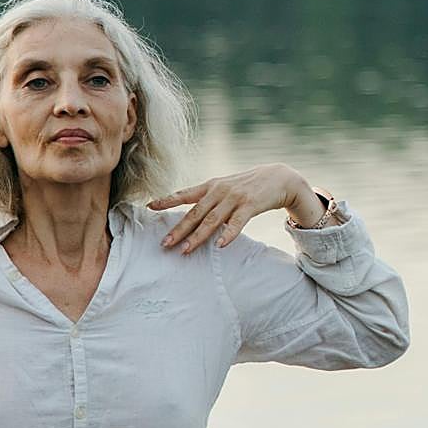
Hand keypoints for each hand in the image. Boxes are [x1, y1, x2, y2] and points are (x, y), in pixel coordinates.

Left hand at [148, 163, 310, 253]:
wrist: (278, 177)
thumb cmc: (247, 185)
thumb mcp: (225, 187)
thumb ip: (208, 199)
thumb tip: (189, 215)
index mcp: (210, 186)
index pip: (184, 194)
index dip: (166, 201)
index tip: (149, 207)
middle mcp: (219, 190)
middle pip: (195, 213)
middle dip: (178, 229)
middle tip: (164, 243)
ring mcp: (234, 198)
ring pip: (212, 220)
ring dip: (198, 236)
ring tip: (185, 250)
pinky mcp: (250, 205)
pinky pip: (237, 223)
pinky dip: (228, 234)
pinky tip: (220, 245)